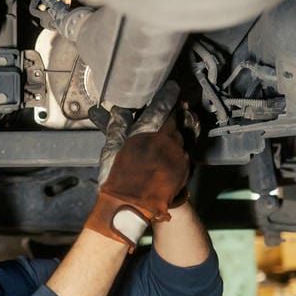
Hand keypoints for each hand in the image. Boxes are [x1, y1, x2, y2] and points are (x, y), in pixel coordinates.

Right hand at [85, 82, 192, 247]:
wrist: (133, 208)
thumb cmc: (118, 179)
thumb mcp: (112, 149)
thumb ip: (118, 126)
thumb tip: (120, 109)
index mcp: (148, 131)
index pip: (162, 105)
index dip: (167, 94)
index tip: (171, 87)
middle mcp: (167, 139)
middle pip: (173, 118)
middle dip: (170, 112)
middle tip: (165, 108)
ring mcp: (178, 153)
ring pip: (179, 133)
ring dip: (173, 129)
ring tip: (163, 132)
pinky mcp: (184, 166)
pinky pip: (183, 149)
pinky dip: (177, 145)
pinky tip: (167, 149)